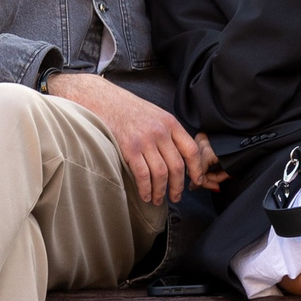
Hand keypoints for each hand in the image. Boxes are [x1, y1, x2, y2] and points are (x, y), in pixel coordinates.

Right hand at [45, 72, 221, 202]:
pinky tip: (145, 195)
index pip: (191, 150)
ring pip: (161, 173)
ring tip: (158, 199)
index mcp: (170, 123)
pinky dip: (146, 188)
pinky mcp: (129, 148)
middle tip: (176, 197)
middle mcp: (161, 131)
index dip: (196, 169)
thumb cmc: (128, 110)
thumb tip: (179, 156)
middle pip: (177, 166)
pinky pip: (143, 174)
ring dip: (161, 191)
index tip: (196, 181)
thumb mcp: (155, 115)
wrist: (104, 100)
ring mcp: (145, 140)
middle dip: (178, 186)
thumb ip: (168, 133)